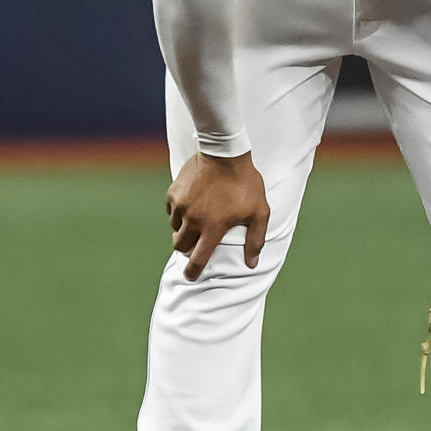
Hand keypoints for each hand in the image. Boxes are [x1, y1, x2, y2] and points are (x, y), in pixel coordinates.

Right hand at [166, 152, 269, 280]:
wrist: (225, 153)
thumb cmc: (245, 183)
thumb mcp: (259, 212)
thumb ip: (255, 240)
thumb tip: (252, 264)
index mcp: (213, 228)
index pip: (198, 259)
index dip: (193, 271)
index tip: (190, 276)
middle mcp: (193, 220)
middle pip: (181, 246)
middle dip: (187, 249)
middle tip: (195, 244)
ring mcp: (181, 206)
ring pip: (175, 228)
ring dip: (183, 230)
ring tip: (195, 222)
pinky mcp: (173, 192)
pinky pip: (171, 210)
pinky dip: (178, 212)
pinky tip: (190, 205)